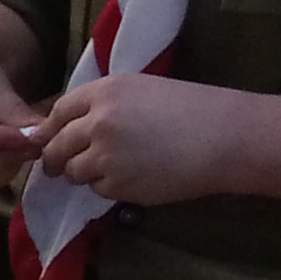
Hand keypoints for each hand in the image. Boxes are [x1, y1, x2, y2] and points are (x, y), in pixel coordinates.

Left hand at [35, 72, 265, 206]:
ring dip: (85, 173)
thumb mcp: (143, 91)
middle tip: (61, 166)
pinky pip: (98, 189)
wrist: (228, 136)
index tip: (52, 139)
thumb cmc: (194, 109)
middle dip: (57, 158)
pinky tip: (136, 176)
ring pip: (74, 171)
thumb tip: (66, 128)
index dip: (52, 129)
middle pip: (56, 145)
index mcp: (105, 91)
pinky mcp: (117, 183)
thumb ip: (103, 106)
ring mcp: (104, 154)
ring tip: (116, 167)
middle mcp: (97, 121)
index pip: (59, 112)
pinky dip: (109, 187)